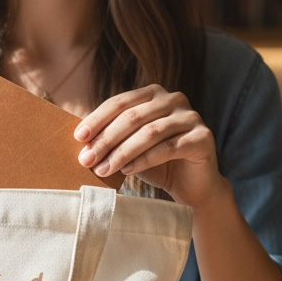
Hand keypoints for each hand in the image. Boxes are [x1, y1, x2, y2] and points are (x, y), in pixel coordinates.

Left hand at [74, 85, 221, 208]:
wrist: (190, 186)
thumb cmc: (155, 164)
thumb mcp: (128, 146)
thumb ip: (110, 137)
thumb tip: (80, 139)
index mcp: (154, 94)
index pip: (121, 102)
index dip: (98, 119)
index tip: (79, 137)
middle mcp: (174, 99)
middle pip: (133, 117)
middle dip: (106, 140)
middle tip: (86, 159)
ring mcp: (191, 117)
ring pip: (149, 132)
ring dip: (122, 152)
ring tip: (103, 170)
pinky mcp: (203, 137)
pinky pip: (168, 147)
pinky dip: (144, 160)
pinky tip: (127, 171)